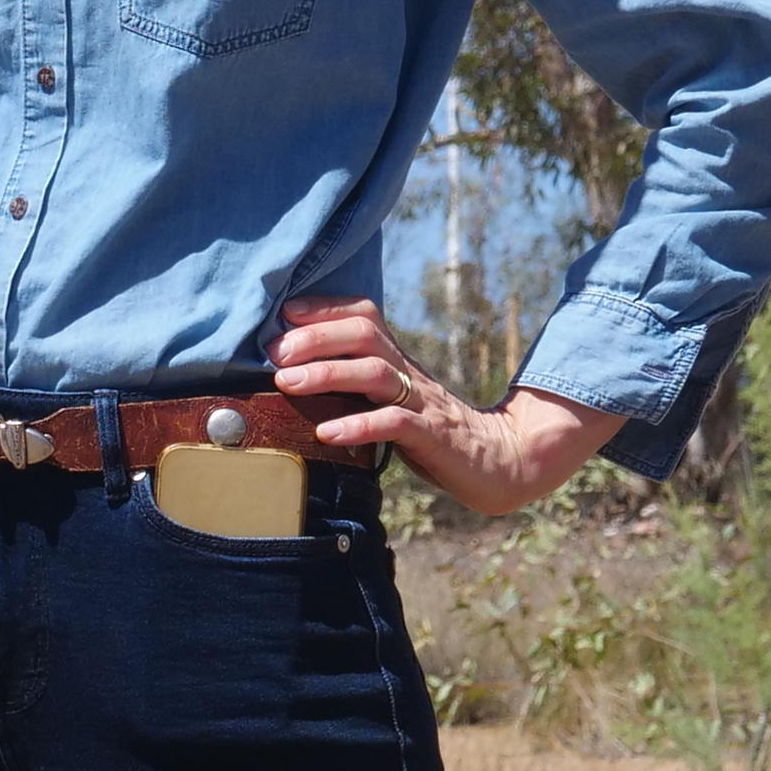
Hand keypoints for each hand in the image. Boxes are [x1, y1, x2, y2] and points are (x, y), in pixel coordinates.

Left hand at [267, 297, 622, 517]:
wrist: (496, 461)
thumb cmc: (428, 432)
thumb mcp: (388, 401)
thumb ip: (354, 385)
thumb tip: (292, 376)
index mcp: (397, 360)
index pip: (362, 316)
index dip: (323, 310)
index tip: (280, 316)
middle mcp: (408, 372)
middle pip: (363, 335)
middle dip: (315, 337)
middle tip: (275, 353)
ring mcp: (422, 402)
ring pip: (374, 373)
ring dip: (326, 374)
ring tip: (286, 383)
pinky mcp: (432, 436)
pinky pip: (394, 424)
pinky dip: (357, 425)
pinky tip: (326, 434)